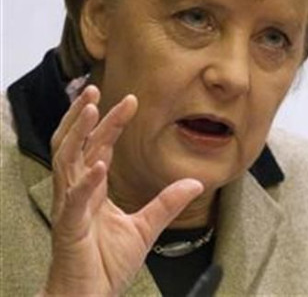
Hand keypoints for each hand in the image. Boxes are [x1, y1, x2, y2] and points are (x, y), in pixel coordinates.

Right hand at [42, 85, 203, 295]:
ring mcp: (70, 209)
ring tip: (89, 108)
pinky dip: (86, 181)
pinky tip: (98, 164)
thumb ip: (168, 203)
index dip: (110, 122)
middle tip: (93, 88)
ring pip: (66, 162)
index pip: (99, 146)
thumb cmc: (106, 264)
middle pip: (75, 145)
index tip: (130, 99)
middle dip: (83, 116)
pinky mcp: (69, 229)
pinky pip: (76, 201)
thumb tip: (195, 183)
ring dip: (77, 134)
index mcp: (92, 190)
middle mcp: (76, 193)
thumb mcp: (146, 228)